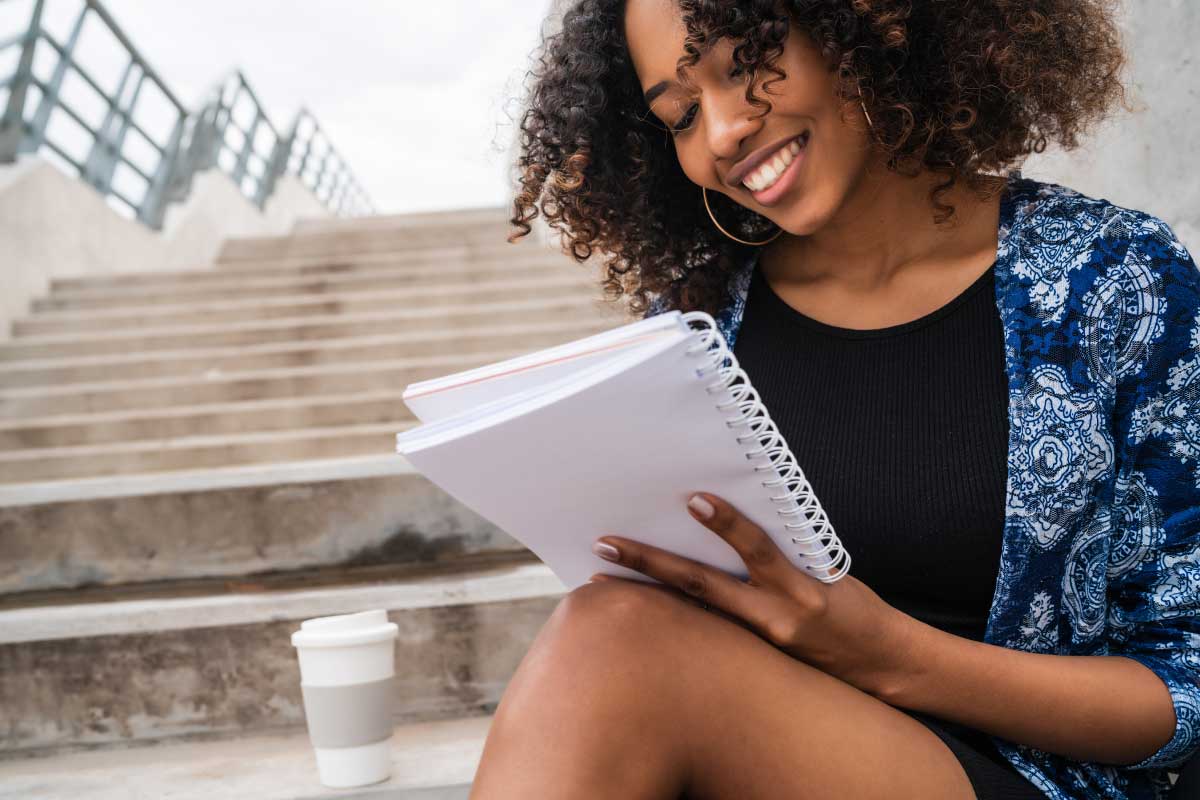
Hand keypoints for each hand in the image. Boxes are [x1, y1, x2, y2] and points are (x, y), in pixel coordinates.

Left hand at [589, 491, 916, 698]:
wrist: (880, 664)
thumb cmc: (848, 603)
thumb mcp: (823, 568)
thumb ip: (778, 551)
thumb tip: (722, 521)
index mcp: (801, 583)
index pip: (758, 548)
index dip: (727, 523)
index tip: (693, 499)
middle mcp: (777, 616)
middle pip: (702, 586)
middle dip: (650, 563)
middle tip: (605, 545)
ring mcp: (759, 644)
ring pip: (690, 614)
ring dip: (645, 593)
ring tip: (599, 579)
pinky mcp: (750, 662)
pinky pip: (701, 635)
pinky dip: (667, 618)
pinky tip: (637, 607)